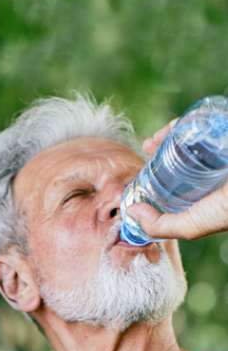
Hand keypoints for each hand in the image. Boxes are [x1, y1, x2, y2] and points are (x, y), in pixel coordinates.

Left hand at [128, 117, 227, 240]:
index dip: (154, 182)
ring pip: (187, 140)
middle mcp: (210, 173)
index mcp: (203, 195)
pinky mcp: (222, 132)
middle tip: (146, 150)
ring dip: (167, 138)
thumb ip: (161, 226)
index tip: (137, 177)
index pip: (174, 186)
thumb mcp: (192, 225)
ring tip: (152, 142)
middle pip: (179, 159)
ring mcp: (216, 152)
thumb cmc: (227, 209)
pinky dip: (182, 125)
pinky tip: (168, 130)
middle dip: (159, 154)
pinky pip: (199, 124)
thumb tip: (132, 211)